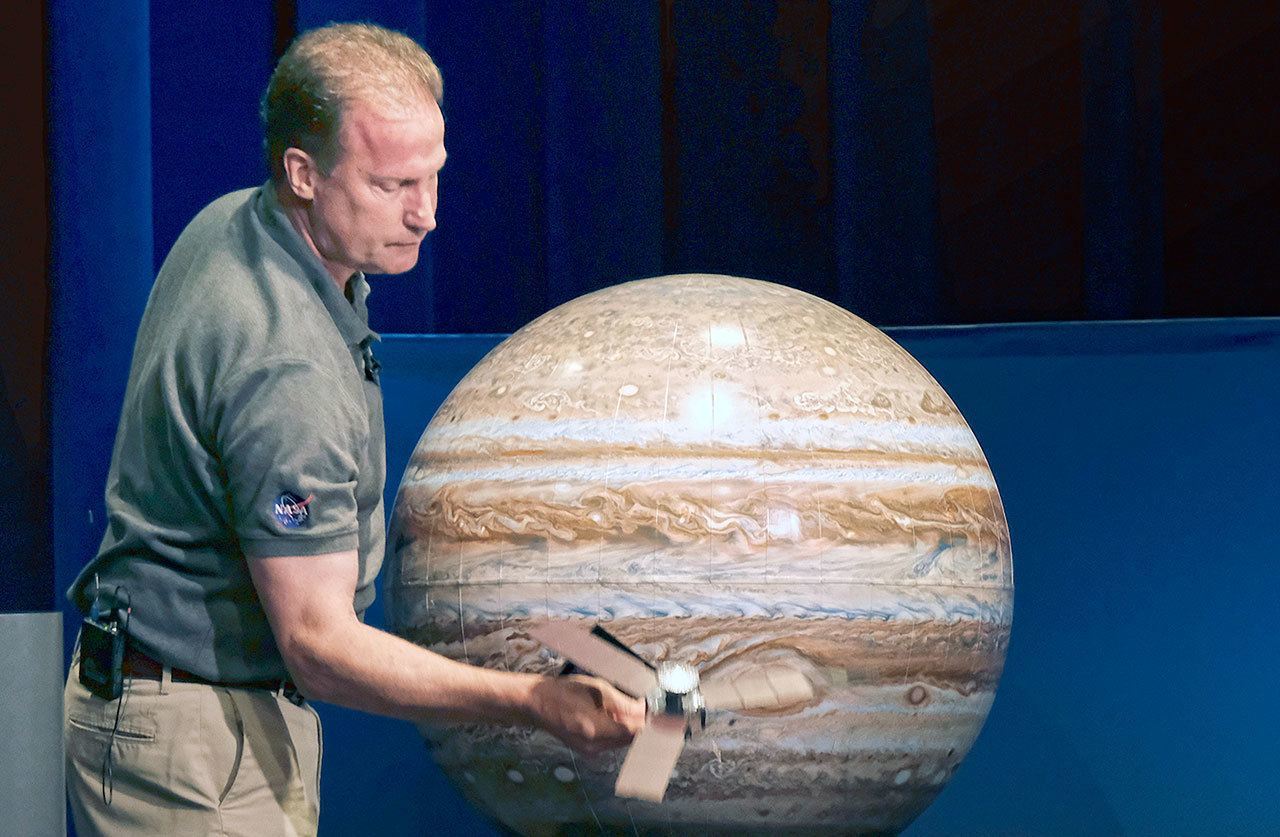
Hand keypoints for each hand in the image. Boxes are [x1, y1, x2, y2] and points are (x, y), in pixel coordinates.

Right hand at [528, 674, 645, 755]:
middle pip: (630, 739)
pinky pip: (610, 742)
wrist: (536, 703)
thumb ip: (623, 702)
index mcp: (596, 729)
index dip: (649, 722)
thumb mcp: (597, 689)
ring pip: (621, 742)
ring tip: (631, 710)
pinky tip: (616, 717)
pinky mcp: (586, 750)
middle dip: (641, 724)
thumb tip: (642, 709)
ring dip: (630, 727)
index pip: (635, 732)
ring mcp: (589, 750)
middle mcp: (594, 746)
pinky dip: (617, 731)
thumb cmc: (563, 692)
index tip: (657, 712)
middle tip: (646, 707)